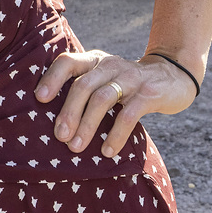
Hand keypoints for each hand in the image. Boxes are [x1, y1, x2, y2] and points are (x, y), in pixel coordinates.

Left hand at [34, 49, 198, 157]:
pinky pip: (128, 115)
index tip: (39, 99)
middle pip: (83, 85)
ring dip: (87, 124)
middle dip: (69, 112)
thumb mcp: (105, 79)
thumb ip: (84, 89)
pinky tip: (107, 151)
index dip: (52, 78)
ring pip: (103, 99)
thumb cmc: (127, 84)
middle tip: (60, 136)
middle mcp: (110, 65)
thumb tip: (53, 122)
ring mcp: (131, 77)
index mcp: (95, 61)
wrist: (172, 76)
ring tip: (76, 147)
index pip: (68, 62)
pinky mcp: (149, 93)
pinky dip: (115, 134)